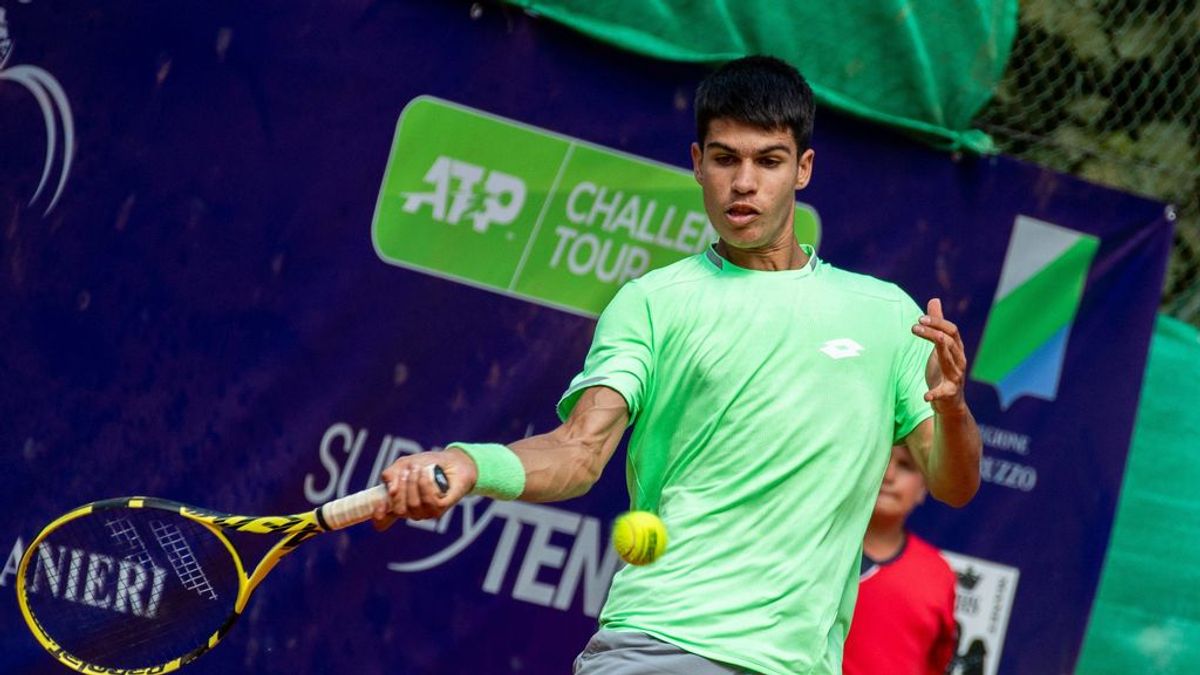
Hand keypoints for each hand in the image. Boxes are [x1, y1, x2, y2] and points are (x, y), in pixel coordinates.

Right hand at [371, 447, 477, 529]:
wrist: (452, 461)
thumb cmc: (426, 464)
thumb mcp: (403, 465)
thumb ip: (391, 475)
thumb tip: (390, 490)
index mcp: (398, 503)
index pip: (384, 520)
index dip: (379, 517)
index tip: (379, 506)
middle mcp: (411, 511)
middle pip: (399, 510)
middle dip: (401, 488)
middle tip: (407, 472)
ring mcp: (425, 512)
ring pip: (413, 505)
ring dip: (414, 484)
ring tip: (418, 469)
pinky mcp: (440, 510)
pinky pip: (429, 502)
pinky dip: (426, 485)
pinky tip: (426, 474)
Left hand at [912, 298, 968, 414]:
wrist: (950, 402)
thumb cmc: (943, 370)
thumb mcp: (940, 345)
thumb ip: (937, 324)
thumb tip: (934, 299)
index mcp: (957, 348)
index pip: (952, 330)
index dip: (937, 322)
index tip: (920, 318)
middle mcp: (959, 360)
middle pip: (950, 342)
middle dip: (933, 332)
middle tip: (914, 326)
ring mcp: (956, 377)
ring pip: (949, 361)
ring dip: (937, 349)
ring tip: (928, 338)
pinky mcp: (950, 393)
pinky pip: (944, 392)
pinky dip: (935, 394)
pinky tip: (925, 395)